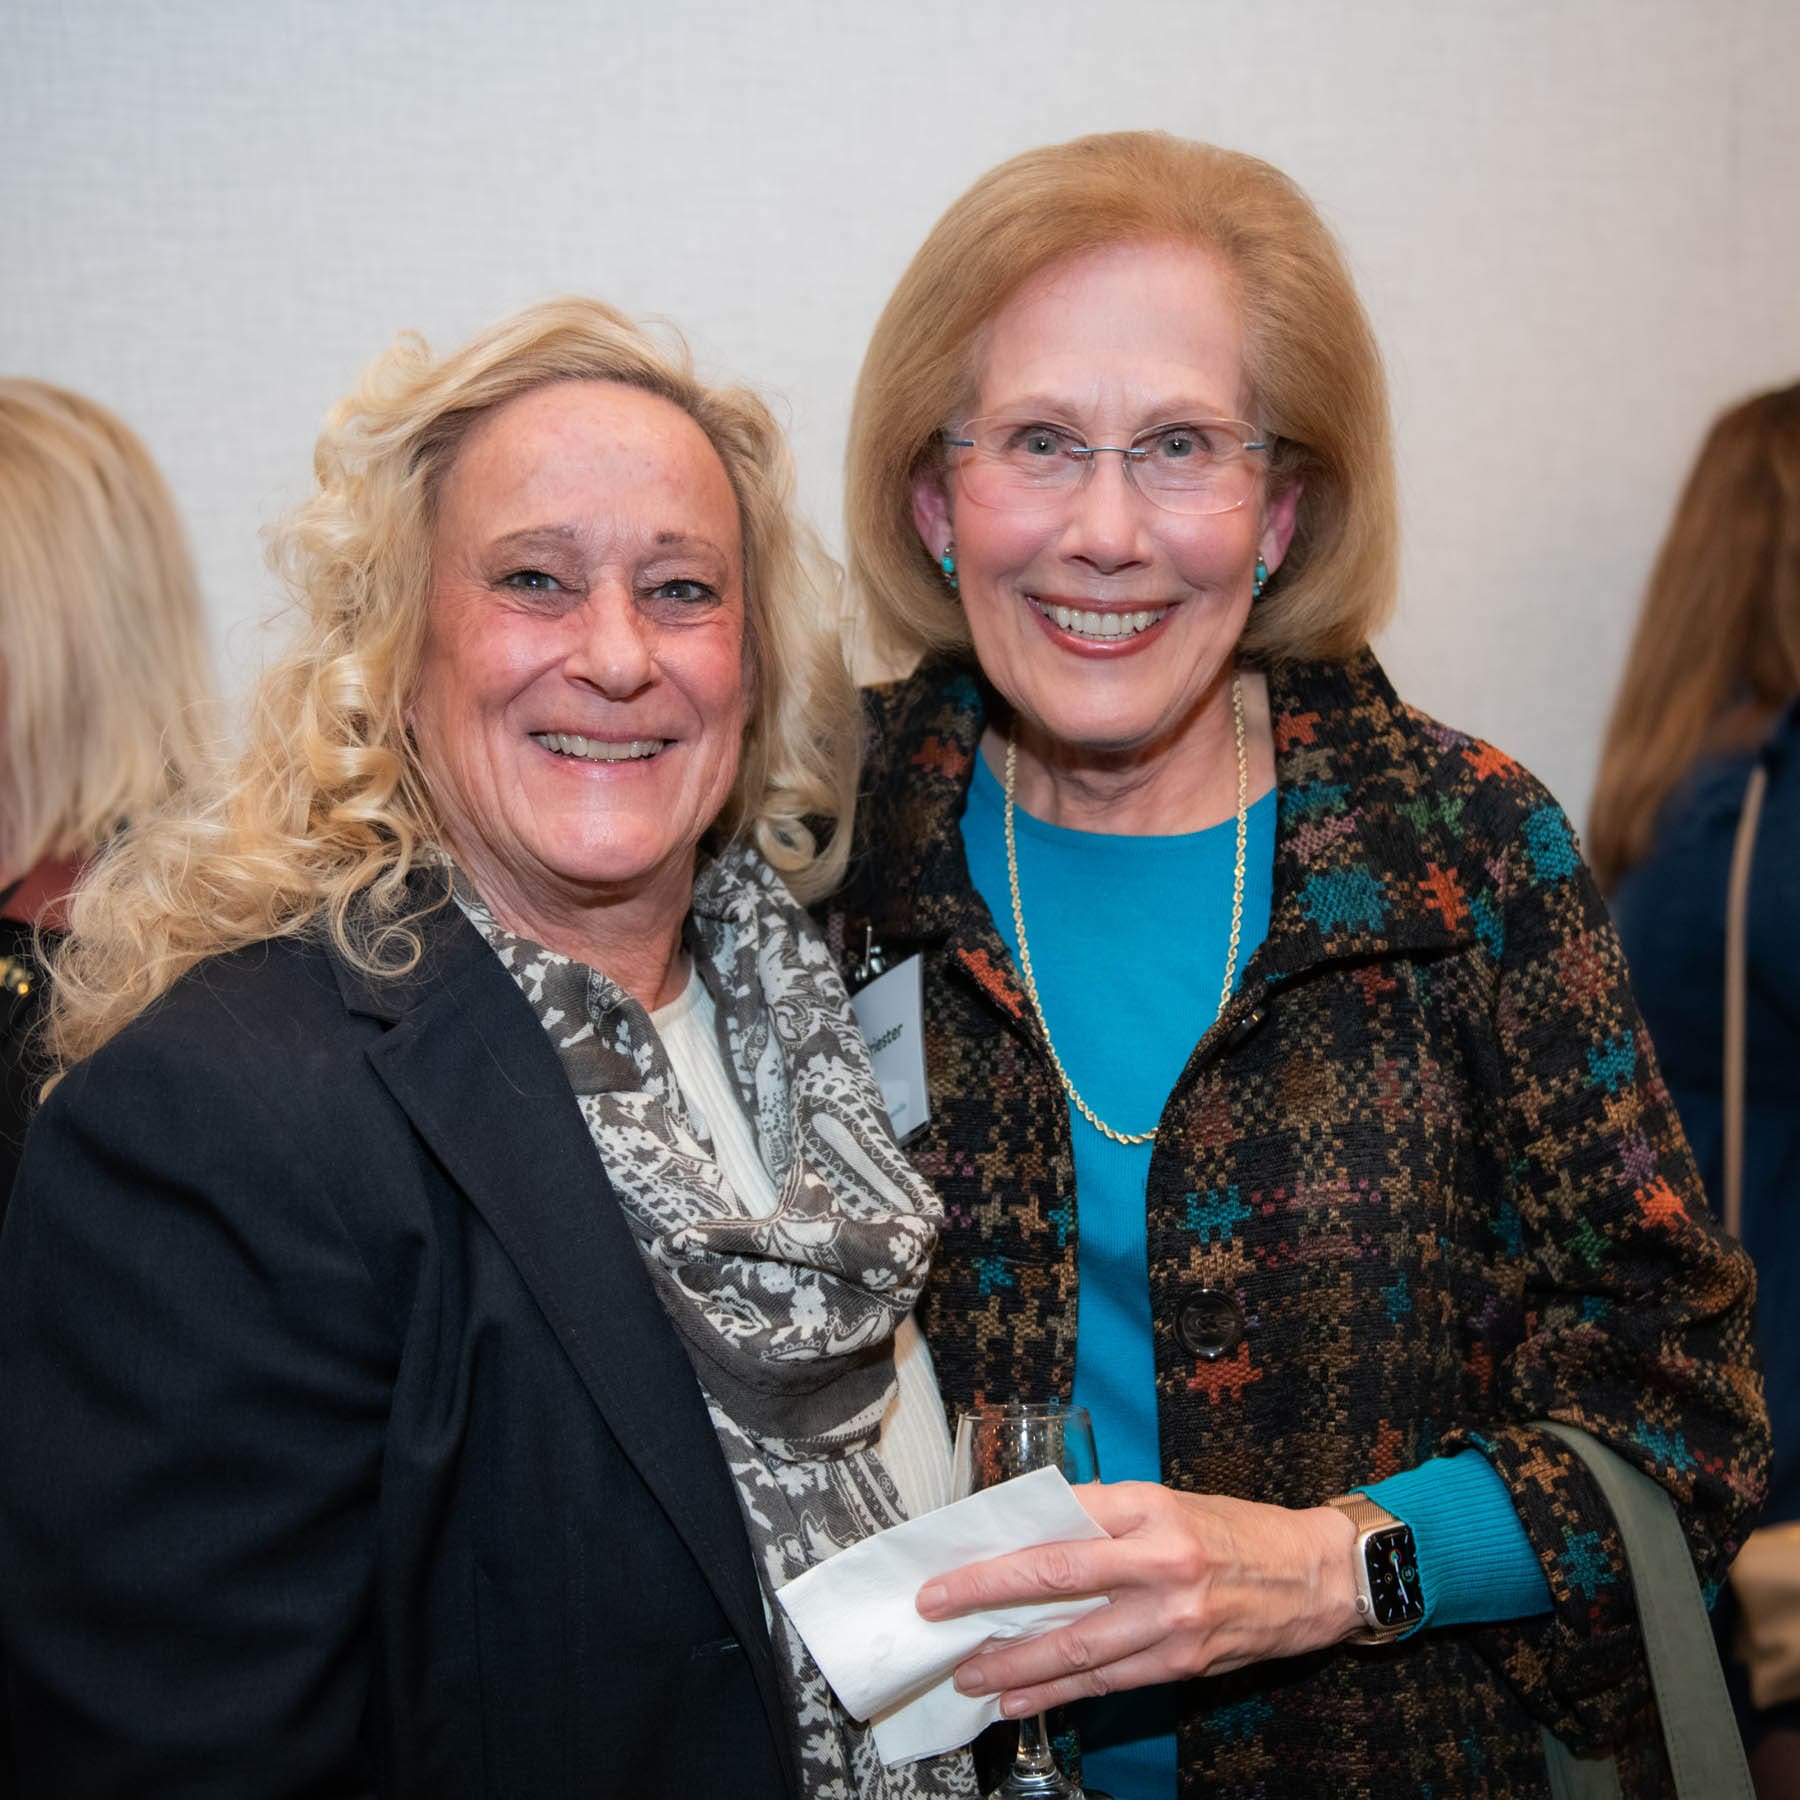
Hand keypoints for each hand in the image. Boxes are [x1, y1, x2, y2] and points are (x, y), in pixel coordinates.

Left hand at [915, 1481, 1364, 1716]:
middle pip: (1056, 1582)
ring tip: (971, 1673)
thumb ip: (1104, 1514)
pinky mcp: (1182, 1661)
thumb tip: (1034, 1530)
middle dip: (986, 1600)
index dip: (1000, 1550)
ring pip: (1076, 1646)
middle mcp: (1159, 1561)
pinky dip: (1059, 1692)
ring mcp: (1171, 1618)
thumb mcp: (1167, 1500)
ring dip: (1015, 1663)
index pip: (1057, 1524)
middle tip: (937, 1613)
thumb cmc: (1234, 1530)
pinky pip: (1107, 1680)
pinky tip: (1022, 1698)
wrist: (1313, 1575)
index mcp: (1149, 1507)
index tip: (952, 1564)